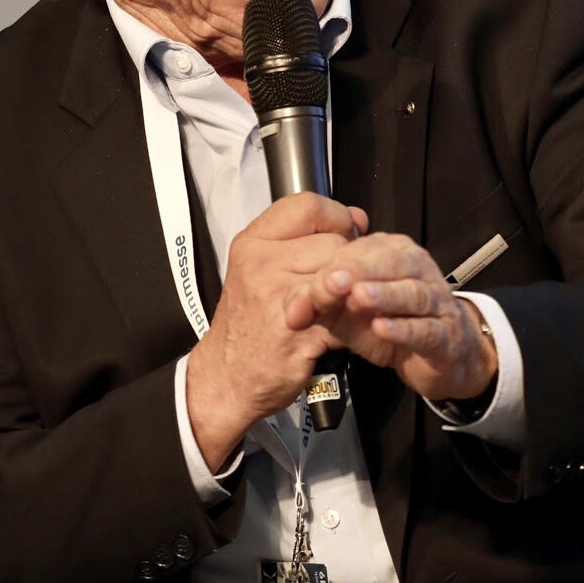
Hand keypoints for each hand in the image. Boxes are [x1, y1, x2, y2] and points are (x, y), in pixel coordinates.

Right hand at [185, 193, 367, 469]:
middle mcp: (260, 264)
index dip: (337, 217)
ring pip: (342, 274)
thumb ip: (304, 240)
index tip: (345, 234)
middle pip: (333, 241)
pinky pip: (343, 310)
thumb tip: (357, 218)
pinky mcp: (297, 329)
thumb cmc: (251, 321)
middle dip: (348, 261)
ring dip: (353, 290)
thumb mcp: (262, 268)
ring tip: (344, 302)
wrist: (226, 377)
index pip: (309, 205)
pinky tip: (346, 325)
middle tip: (343, 281)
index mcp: (253, 242)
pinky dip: (353, 318)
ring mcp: (277, 296)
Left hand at [290, 232, 498, 402]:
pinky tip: (383, 328)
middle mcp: (416, 270)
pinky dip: (405, 329)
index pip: (360, 249)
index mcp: (390, 253)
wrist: (438, 356)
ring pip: (412, 292)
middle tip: (331, 280)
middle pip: (390, 261)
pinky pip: (426, 329)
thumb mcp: (346, 311)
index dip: (331, 263)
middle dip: (359, 269)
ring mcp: (435, 303)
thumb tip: (291, 307)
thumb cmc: (388, 324)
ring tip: (358, 297)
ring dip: (384, 294)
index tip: (305, 282)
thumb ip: (319, 302)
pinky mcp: (445, 337)